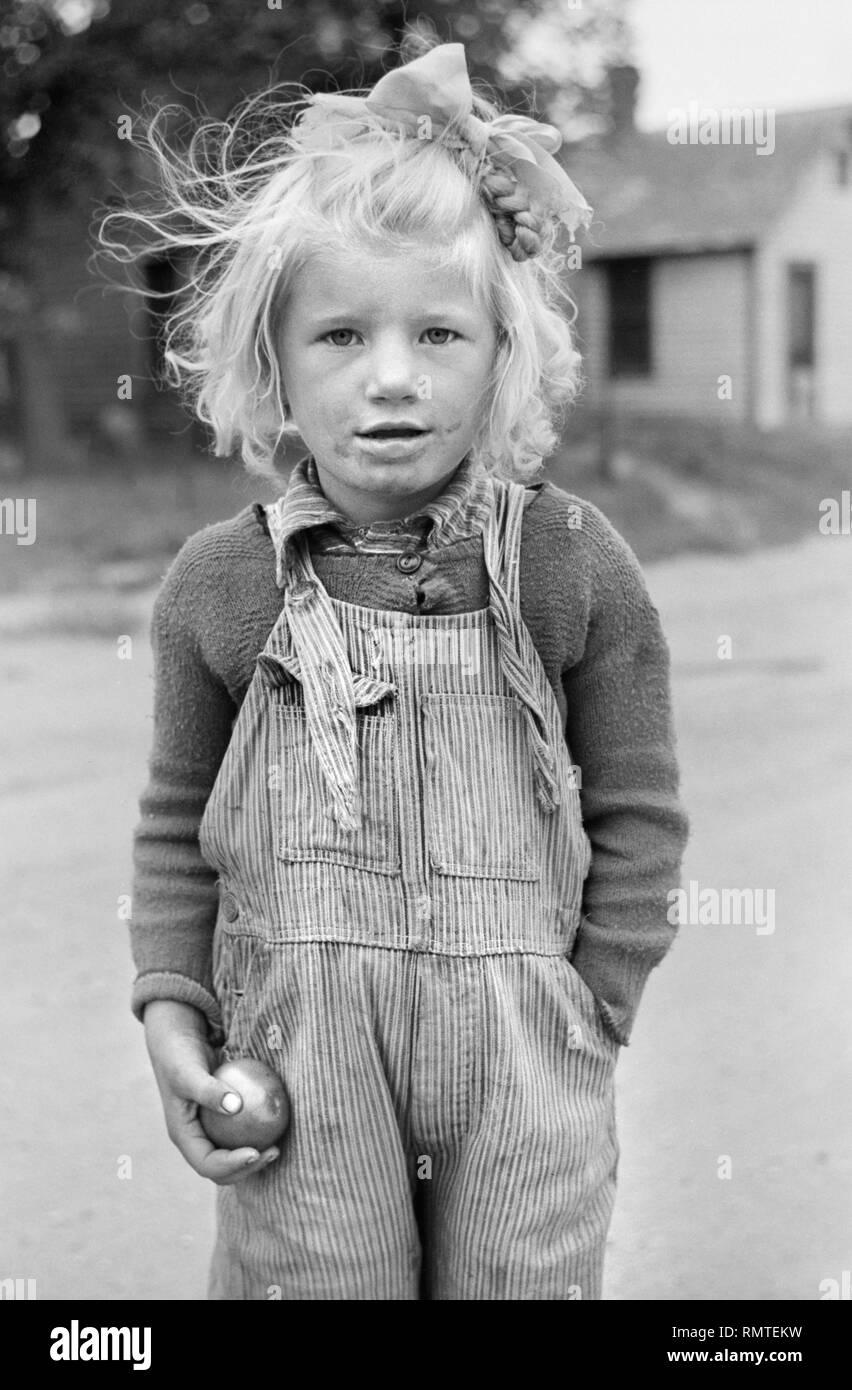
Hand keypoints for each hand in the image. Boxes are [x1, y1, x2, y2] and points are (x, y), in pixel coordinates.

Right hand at [143, 999, 279, 1183]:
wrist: (177, 1037)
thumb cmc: (179, 1053)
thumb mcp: (187, 1071)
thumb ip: (208, 1090)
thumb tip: (236, 1107)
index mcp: (183, 1135)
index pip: (206, 1164)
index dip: (230, 1166)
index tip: (255, 1152)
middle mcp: (196, 1137)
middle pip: (221, 1167)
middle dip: (247, 1167)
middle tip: (273, 1152)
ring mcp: (208, 1128)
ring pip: (232, 1152)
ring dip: (255, 1156)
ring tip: (278, 1147)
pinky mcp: (221, 1116)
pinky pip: (240, 1131)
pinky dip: (257, 1133)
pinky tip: (277, 1124)